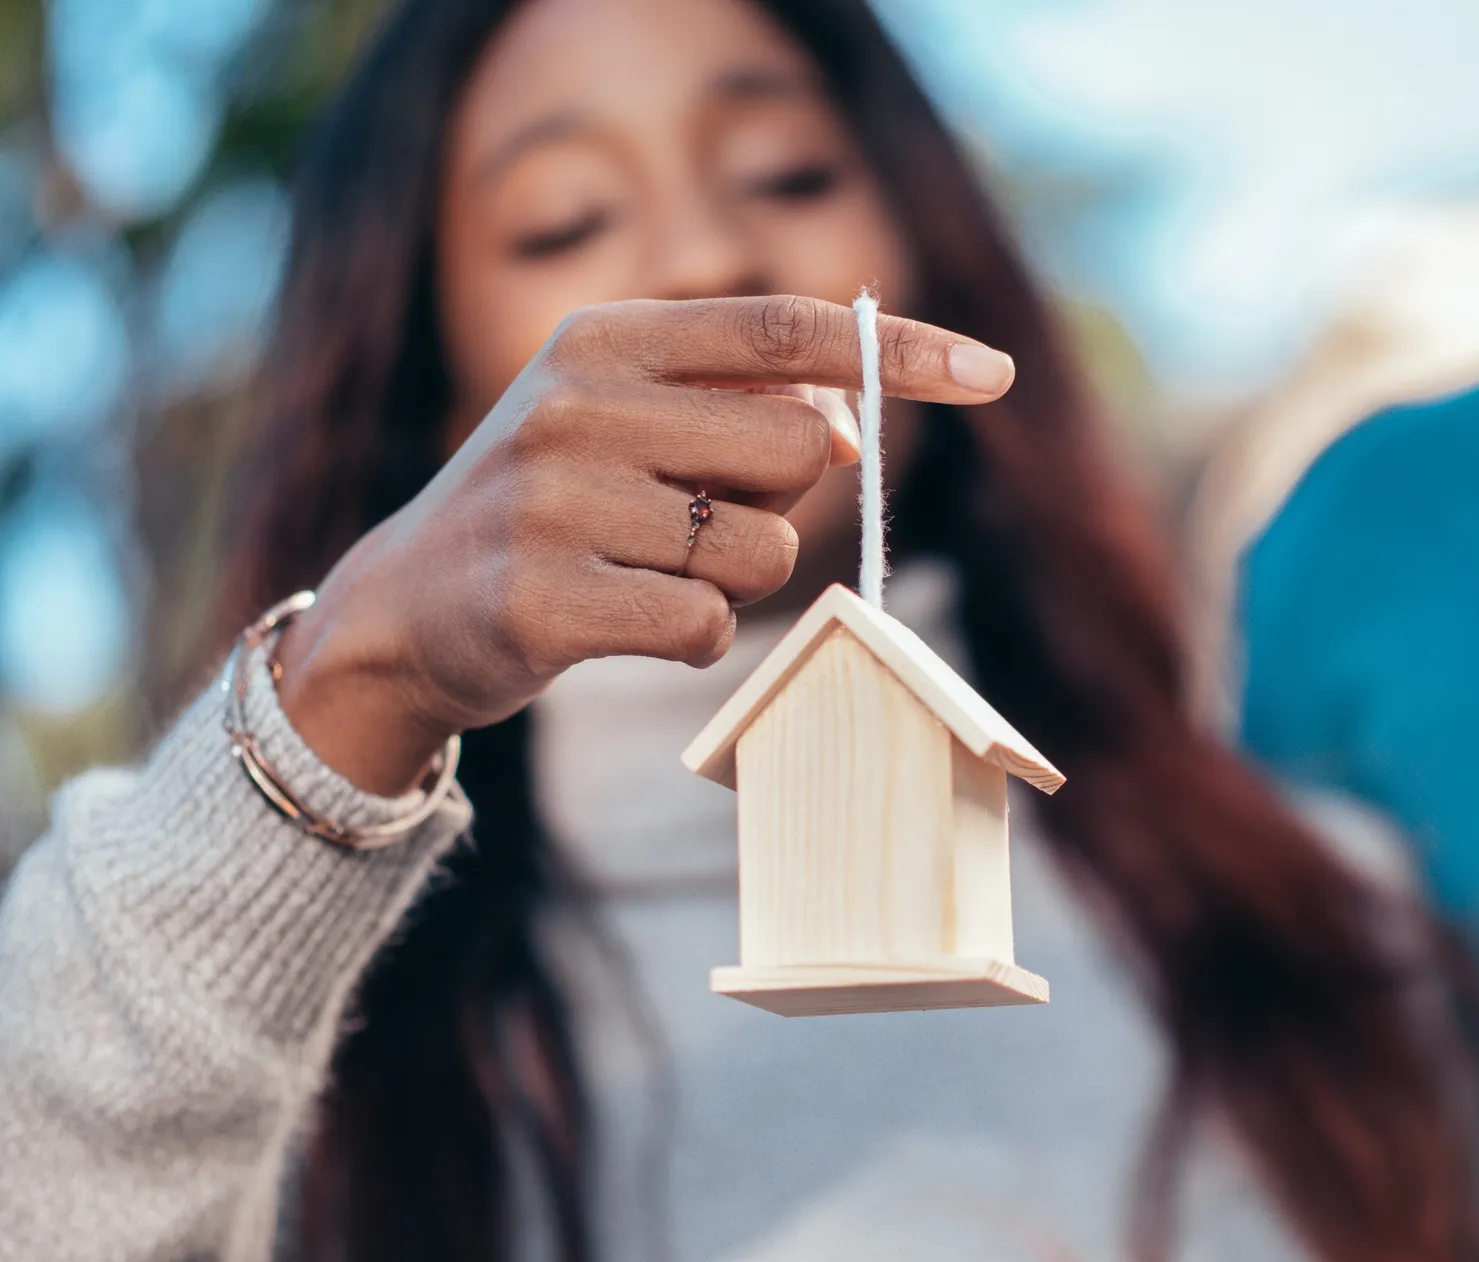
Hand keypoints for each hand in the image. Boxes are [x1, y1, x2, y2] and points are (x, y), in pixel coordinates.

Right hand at [273, 295, 1015, 794]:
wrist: (404, 609)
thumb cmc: (552, 507)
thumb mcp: (627, 421)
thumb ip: (740, 408)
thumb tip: (849, 428)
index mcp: (606, 337)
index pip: (789, 328)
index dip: (903, 353)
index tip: (994, 373)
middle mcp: (578, 402)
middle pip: (802, 450)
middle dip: (784, 501)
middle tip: (701, 516)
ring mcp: (556, 502)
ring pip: (763, 552)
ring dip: (735, 578)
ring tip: (647, 570)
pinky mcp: (546, 600)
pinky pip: (706, 627)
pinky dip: (692, 637)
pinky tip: (625, 621)